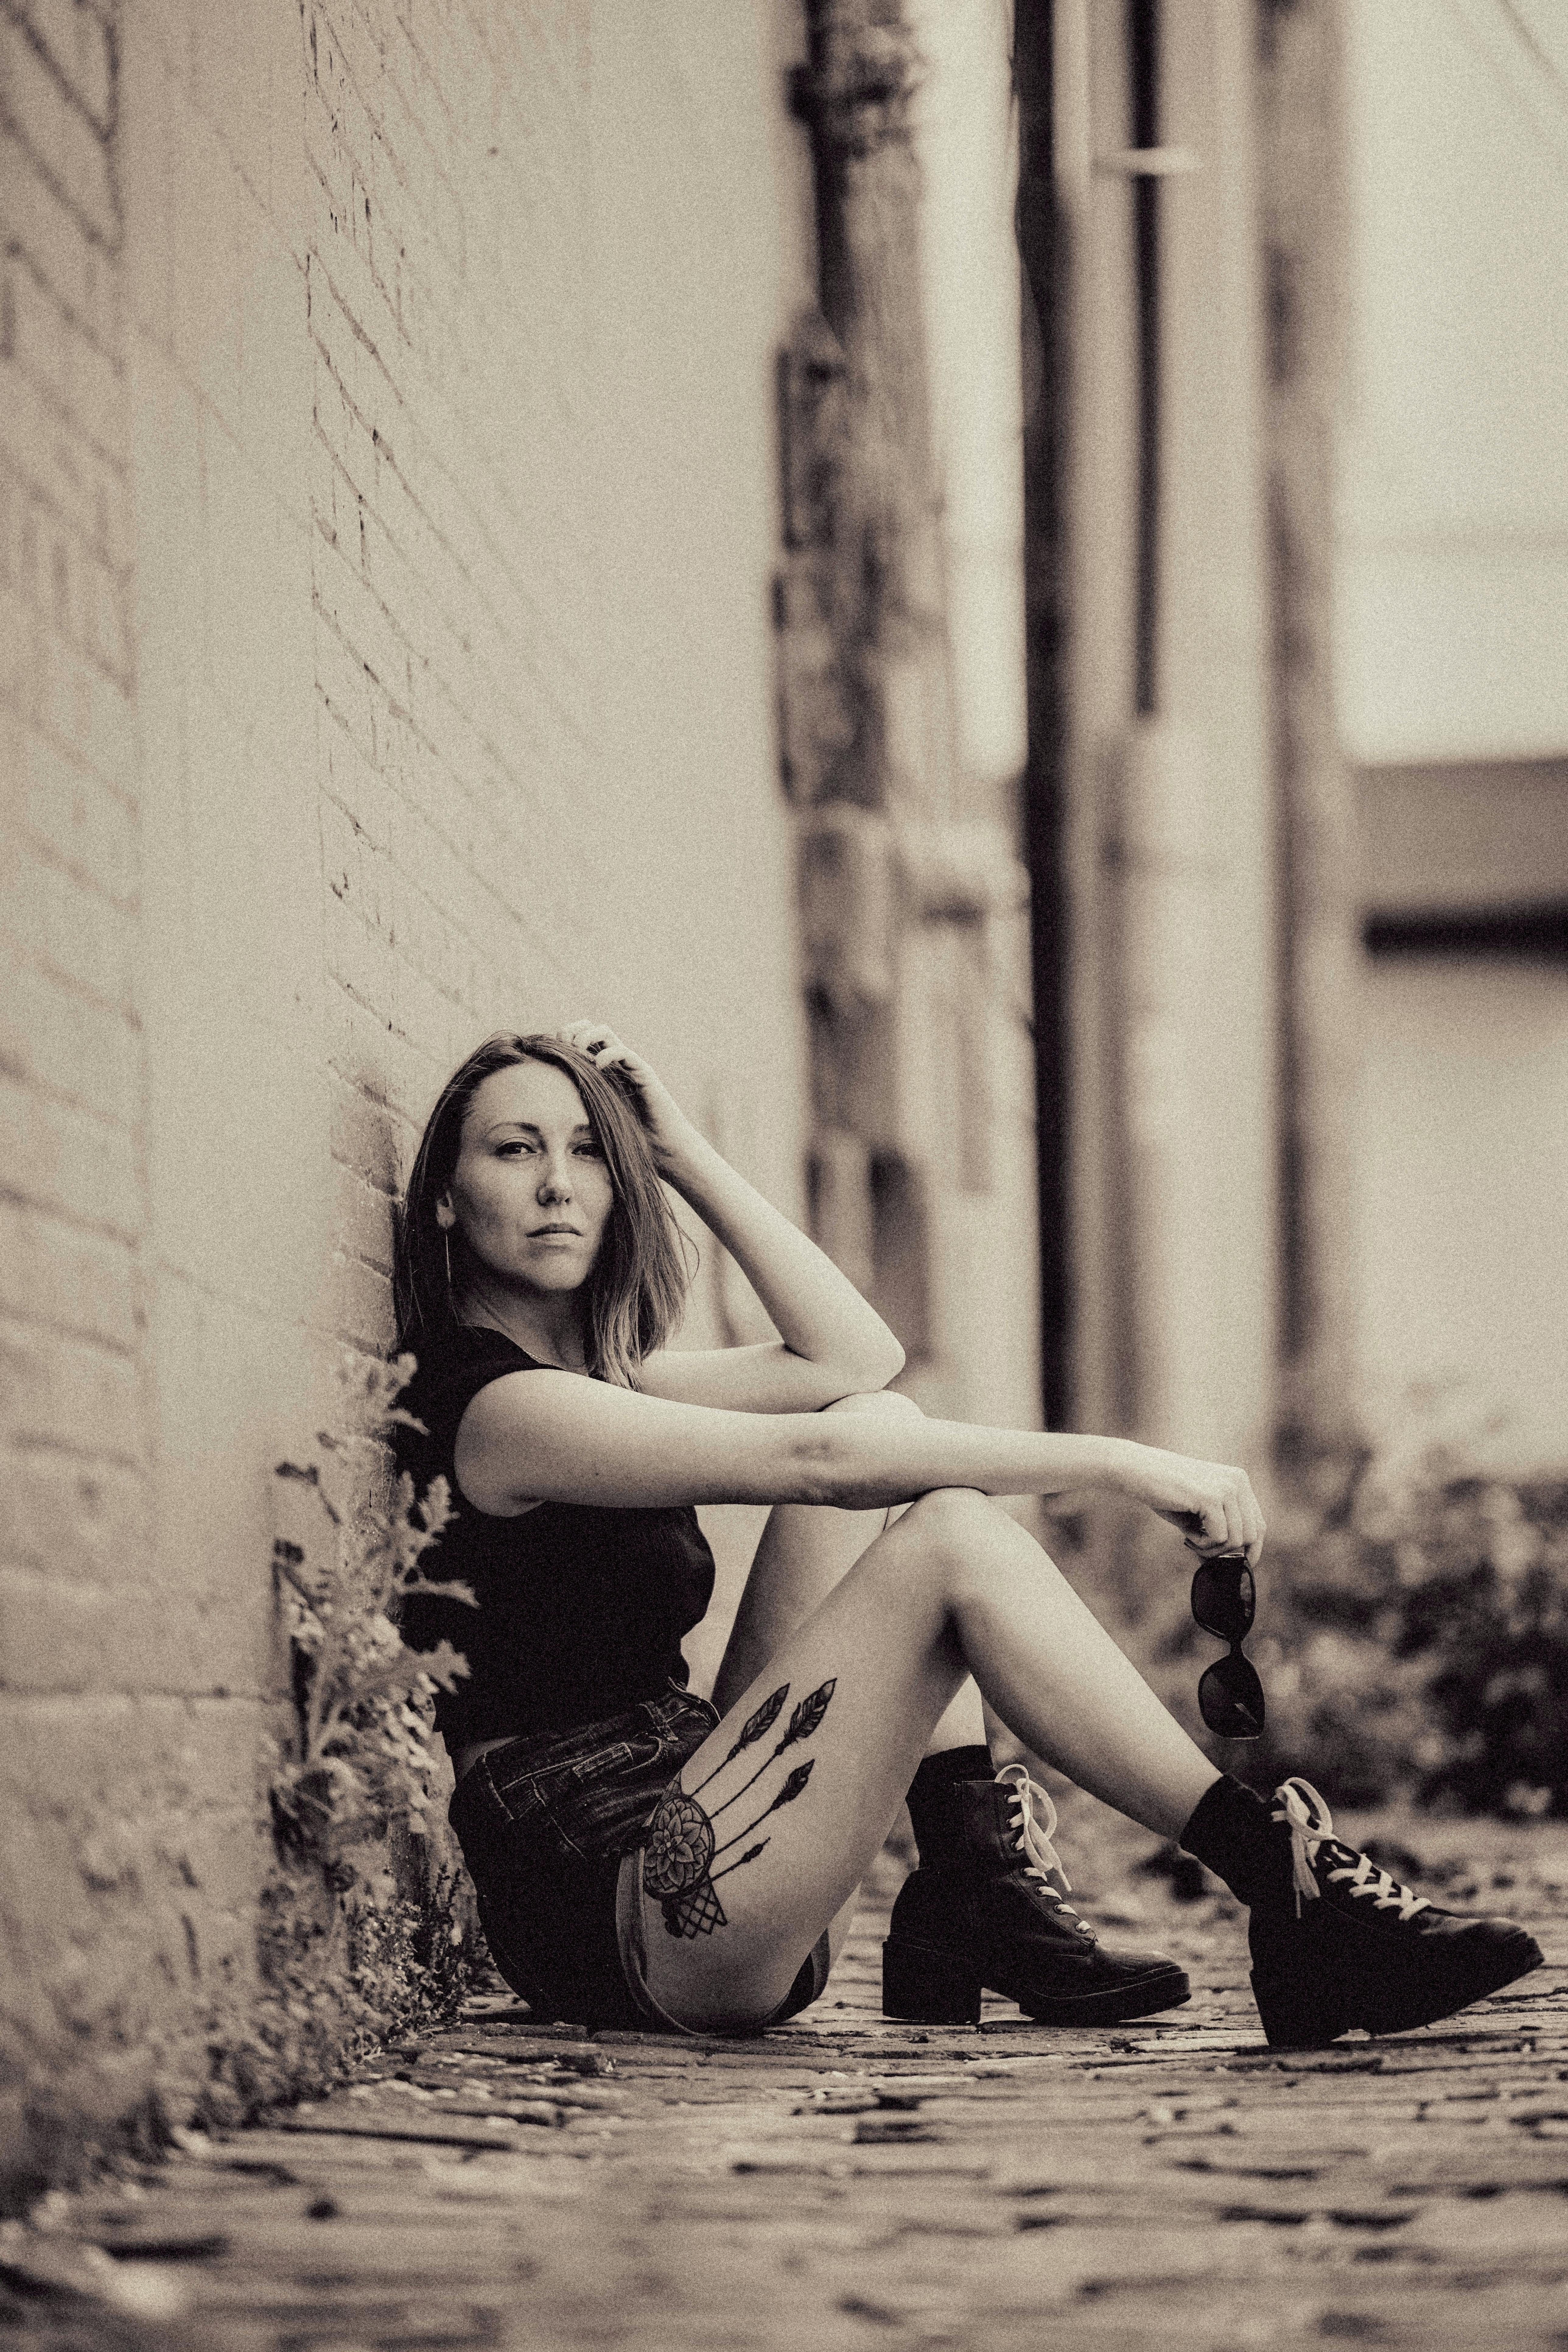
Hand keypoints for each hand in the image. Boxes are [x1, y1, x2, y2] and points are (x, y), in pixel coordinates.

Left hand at [558, 1021, 695, 1169]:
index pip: (581, 1038)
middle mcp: (615, 1062)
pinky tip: (598, 1067)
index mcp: (601, 1069)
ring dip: (587, 1036)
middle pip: (591, 1027)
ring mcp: (629, 1065)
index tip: (552, 1050)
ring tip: (577, 1052)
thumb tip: (544, 1107)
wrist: (663, 1146)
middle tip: (563, 1046)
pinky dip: (607, 1054)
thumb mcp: (593, 1117)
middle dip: (573, 1030)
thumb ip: (576, 1105)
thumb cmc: (628, 1136)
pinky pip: (623, 1052)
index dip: (565, 1037)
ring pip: (605, 1032)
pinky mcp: (643, 1072)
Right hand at [1122, 1443, 1265, 1565]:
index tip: (1237, 1565)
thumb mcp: (1199, 1510)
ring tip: (1191, 1539)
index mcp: (1238, 1481)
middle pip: (1251, 1535)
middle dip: (1226, 1552)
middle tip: (1200, 1548)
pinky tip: (1186, 1535)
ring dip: (1212, 1549)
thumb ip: (1220, 1529)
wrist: (1135, 1470)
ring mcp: (1226, 1488)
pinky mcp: (1212, 1497)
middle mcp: (1238, 1481)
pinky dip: (1203, 1544)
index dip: (1251, 1549)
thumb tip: (1234, 1562)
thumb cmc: (1163, 1492)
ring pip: (1237, 1540)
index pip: (1259, 1524)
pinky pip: (1220, 1537)